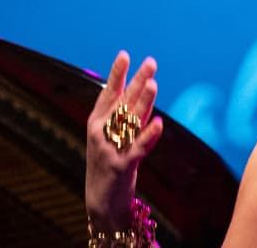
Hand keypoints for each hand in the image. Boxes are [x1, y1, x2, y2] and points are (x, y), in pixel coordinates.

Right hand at [85, 51, 164, 226]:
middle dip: (138, 80)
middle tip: (151, 62)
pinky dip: (149, 135)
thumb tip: (139, 85)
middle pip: (124, 102)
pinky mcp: (122, 166)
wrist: (101, 201)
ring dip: (144, 101)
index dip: (116, 73)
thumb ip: (124, 114)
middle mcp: (101, 133)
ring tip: (154, 84)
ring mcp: (111, 149)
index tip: (124, 54)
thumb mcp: (112, 136)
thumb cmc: (109, 163)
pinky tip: (159, 123)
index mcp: (97, 123)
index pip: (109, 93)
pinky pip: (139, 148)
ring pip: (131, 120)